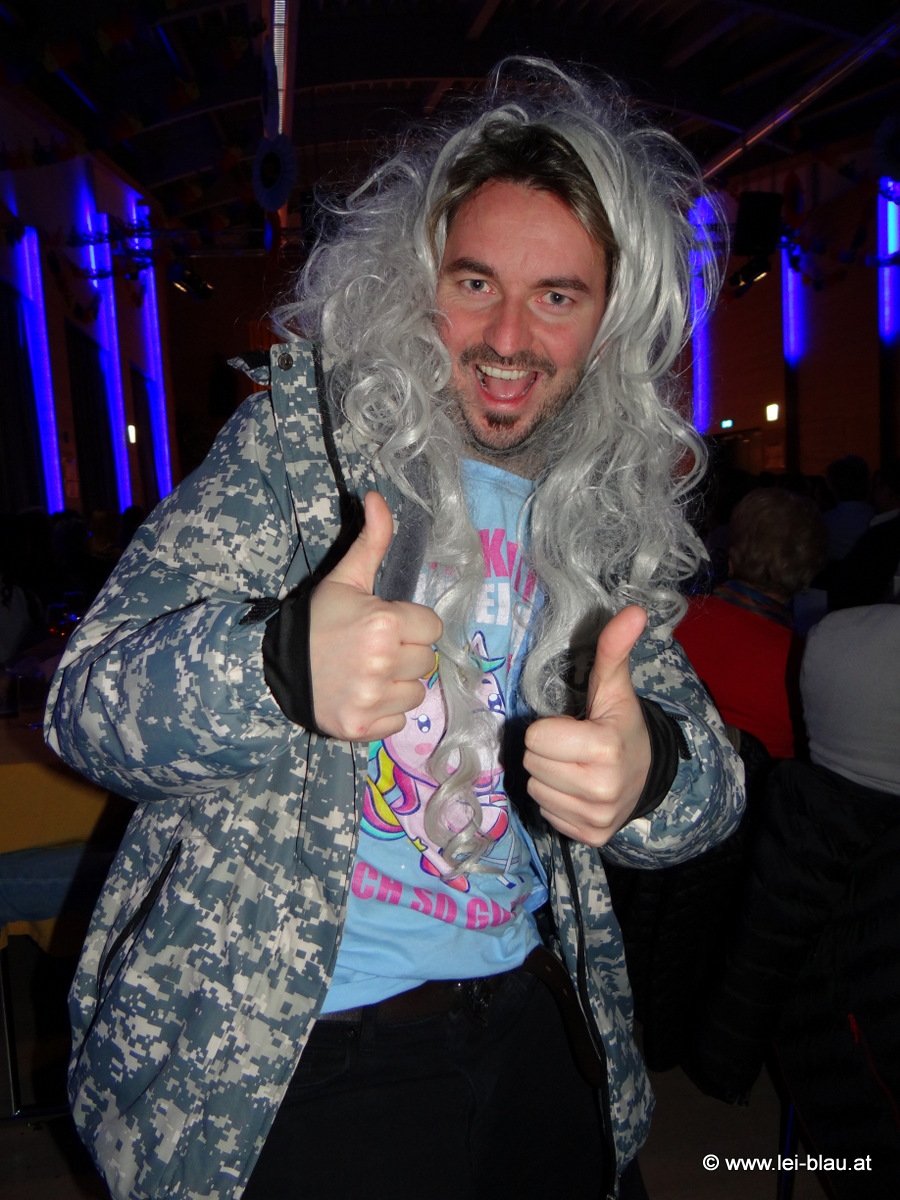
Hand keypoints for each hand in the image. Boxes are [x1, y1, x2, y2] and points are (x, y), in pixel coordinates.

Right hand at [309, 492, 443, 741]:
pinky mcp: (364, 728)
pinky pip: (400, 721)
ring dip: (398, 684)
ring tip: (367, 673)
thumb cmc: (317, 622)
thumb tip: (378, 496)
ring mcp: (373, 699)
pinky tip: (362, 696)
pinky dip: (384, 712)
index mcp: (384, 622)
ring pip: (417, 692)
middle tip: (373, 650)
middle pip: (426, 660)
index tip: (385, 625)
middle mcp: (383, 662)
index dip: (410, 625)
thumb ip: (371, 540)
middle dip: (405, 654)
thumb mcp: (345, 579)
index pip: (432, 627)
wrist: (274, 669)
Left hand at [523, 605, 651, 845]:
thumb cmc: (621, 725)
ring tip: (575, 766)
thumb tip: (634, 611)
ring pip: (535, 788)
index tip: (574, 727)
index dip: (551, 728)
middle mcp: (602, 788)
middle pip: (532, 763)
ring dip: (549, 775)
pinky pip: (546, 812)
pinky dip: (557, 800)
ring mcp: (597, 817)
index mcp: (605, 748)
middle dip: (547, 750)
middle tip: (573, 746)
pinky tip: (577, 789)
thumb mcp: (614, 688)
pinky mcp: (590, 836)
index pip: (537, 737)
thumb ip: (614, 650)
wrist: (648, 774)